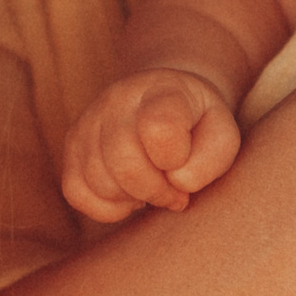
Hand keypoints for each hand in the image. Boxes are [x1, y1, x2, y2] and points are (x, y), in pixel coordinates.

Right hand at [61, 67, 241, 219]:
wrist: (167, 100)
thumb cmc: (199, 125)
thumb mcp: (223, 135)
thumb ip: (212, 159)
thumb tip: (177, 182)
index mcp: (162, 90)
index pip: (160, 128)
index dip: (176, 160)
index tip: (184, 164)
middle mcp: (118, 99)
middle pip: (123, 161)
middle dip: (154, 191)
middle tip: (173, 191)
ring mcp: (89, 120)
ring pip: (98, 180)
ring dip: (131, 197)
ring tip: (151, 185)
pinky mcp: (72, 145)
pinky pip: (75, 191)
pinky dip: (105, 206)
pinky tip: (127, 194)